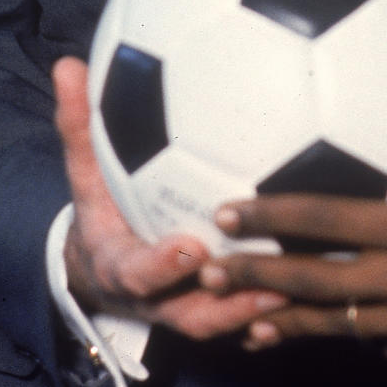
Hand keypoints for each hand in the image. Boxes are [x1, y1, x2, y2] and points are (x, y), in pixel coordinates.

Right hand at [52, 57, 285, 338]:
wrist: (104, 266)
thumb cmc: (103, 209)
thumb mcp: (85, 173)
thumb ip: (79, 126)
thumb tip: (67, 66)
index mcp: (121, 267)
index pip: (138, 273)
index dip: (162, 266)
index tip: (190, 246)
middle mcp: (159, 298)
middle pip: (192, 313)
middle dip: (226, 301)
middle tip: (267, 277)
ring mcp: (190, 310)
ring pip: (229, 320)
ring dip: (261, 307)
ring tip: (300, 283)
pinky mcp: (217, 312)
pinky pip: (248, 318)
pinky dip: (276, 310)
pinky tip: (318, 286)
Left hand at [203, 63, 386, 380]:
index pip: (327, 221)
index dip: (274, 216)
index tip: (226, 212)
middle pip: (312, 281)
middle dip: (256, 276)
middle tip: (206, 272)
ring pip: (335, 323)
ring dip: (288, 321)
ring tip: (247, 325)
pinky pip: (378, 345)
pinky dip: (350, 339)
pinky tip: (338, 337)